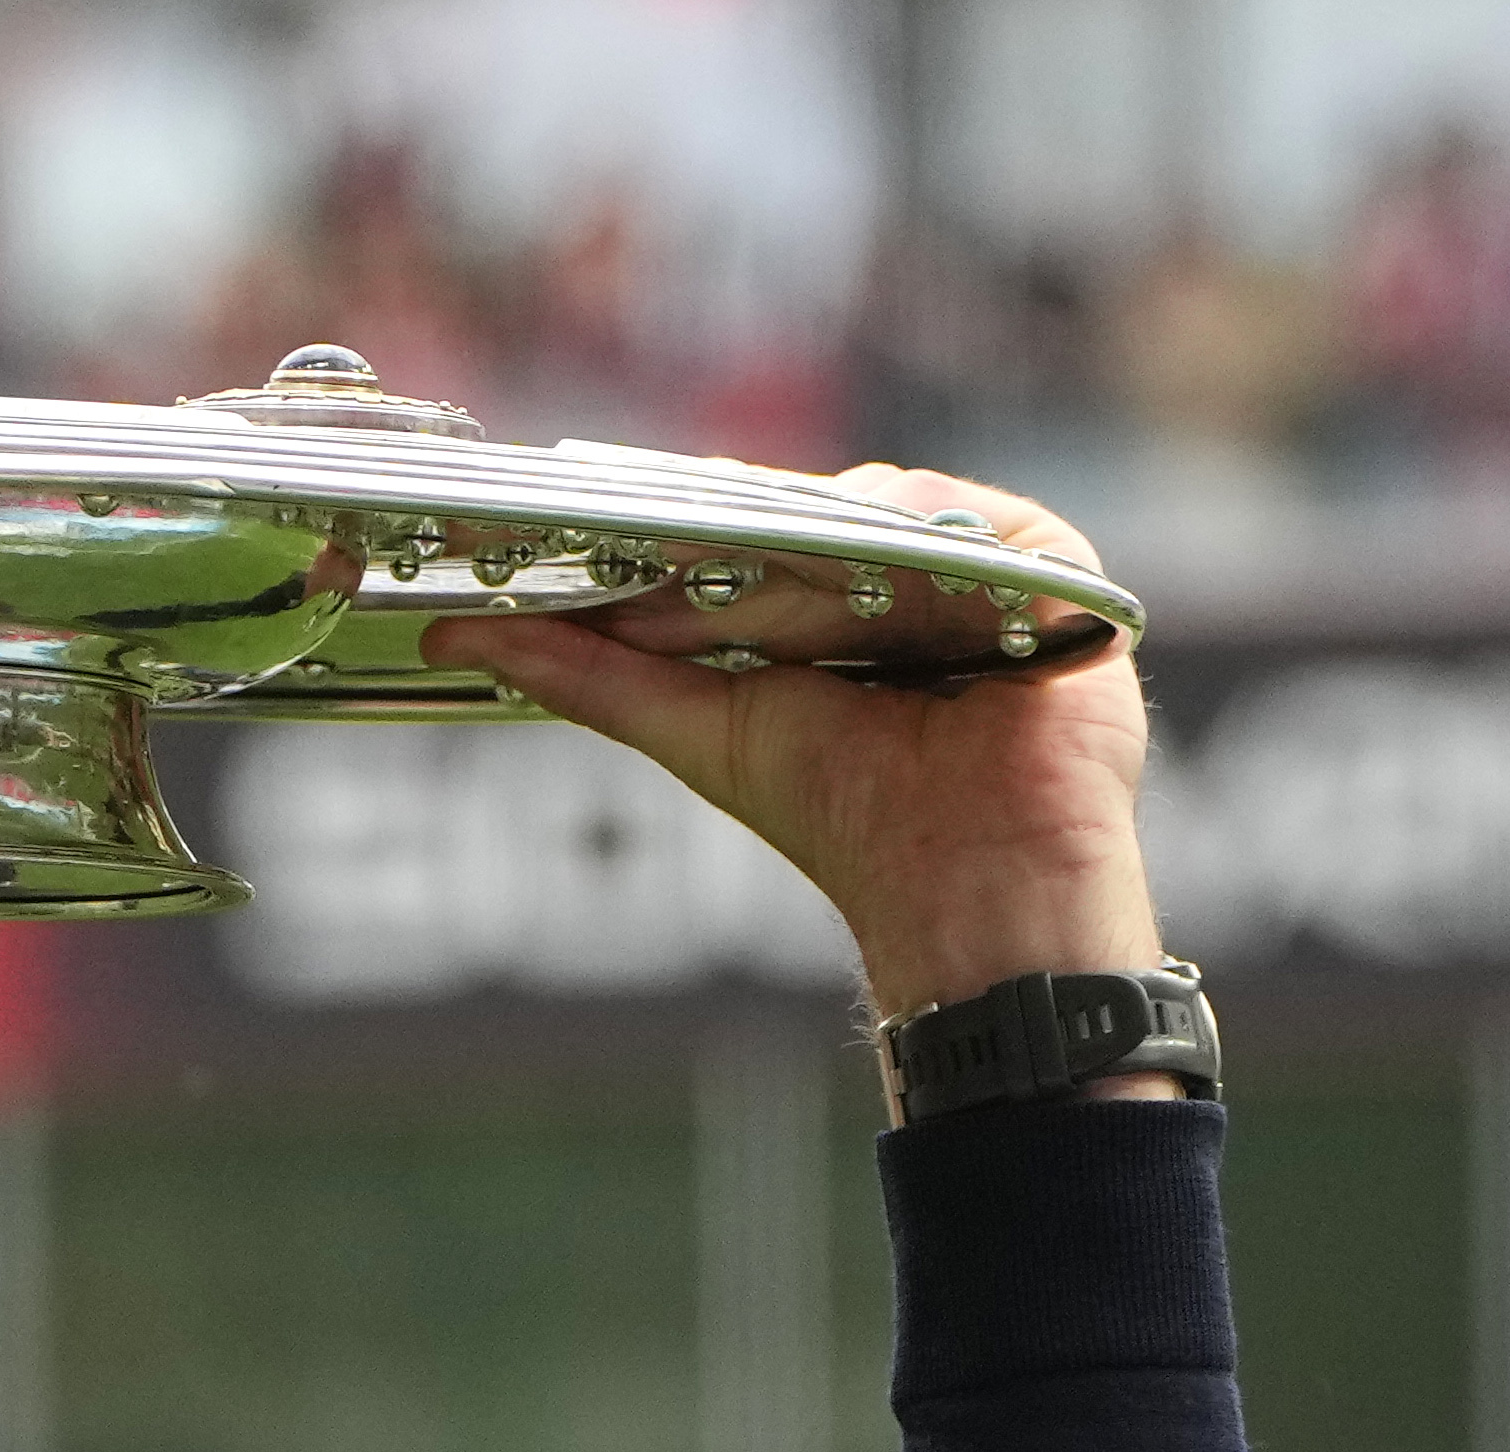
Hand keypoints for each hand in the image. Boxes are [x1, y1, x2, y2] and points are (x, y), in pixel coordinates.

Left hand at [424, 469, 1164, 1030]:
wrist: (969, 888)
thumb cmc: (848, 820)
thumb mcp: (698, 732)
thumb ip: (590, 676)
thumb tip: (461, 635)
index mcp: (818, 591)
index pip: (741, 520)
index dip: (675, 524)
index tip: (594, 522)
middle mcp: (894, 562)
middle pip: (806, 504)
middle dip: (733, 532)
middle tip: (660, 563)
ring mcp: (972, 557)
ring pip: (878, 507)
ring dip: (815, 547)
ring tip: (773, 614)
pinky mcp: (1048, 565)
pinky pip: (974, 517)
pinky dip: (919, 531)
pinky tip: (874, 562)